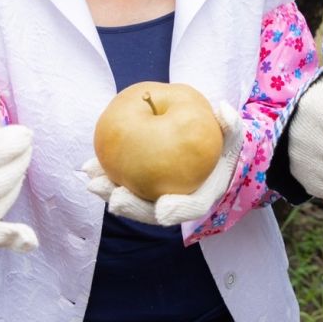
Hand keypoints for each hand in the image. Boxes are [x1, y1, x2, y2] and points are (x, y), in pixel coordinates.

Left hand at [83, 100, 242, 225]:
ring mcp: (157, 196)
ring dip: (111, 194)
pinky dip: (107, 175)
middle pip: (153, 212)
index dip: (178, 209)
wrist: (210, 153)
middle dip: (132, 207)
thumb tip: (223, 110)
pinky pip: (123, 182)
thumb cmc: (221, 145)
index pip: (192, 207)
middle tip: (117, 198)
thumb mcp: (232, 134)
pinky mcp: (140, 187)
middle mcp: (178, 202)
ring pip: (133, 201)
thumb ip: (231, 125)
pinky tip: (90, 166)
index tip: (163, 207)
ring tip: (93, 182)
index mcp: (203, 195)